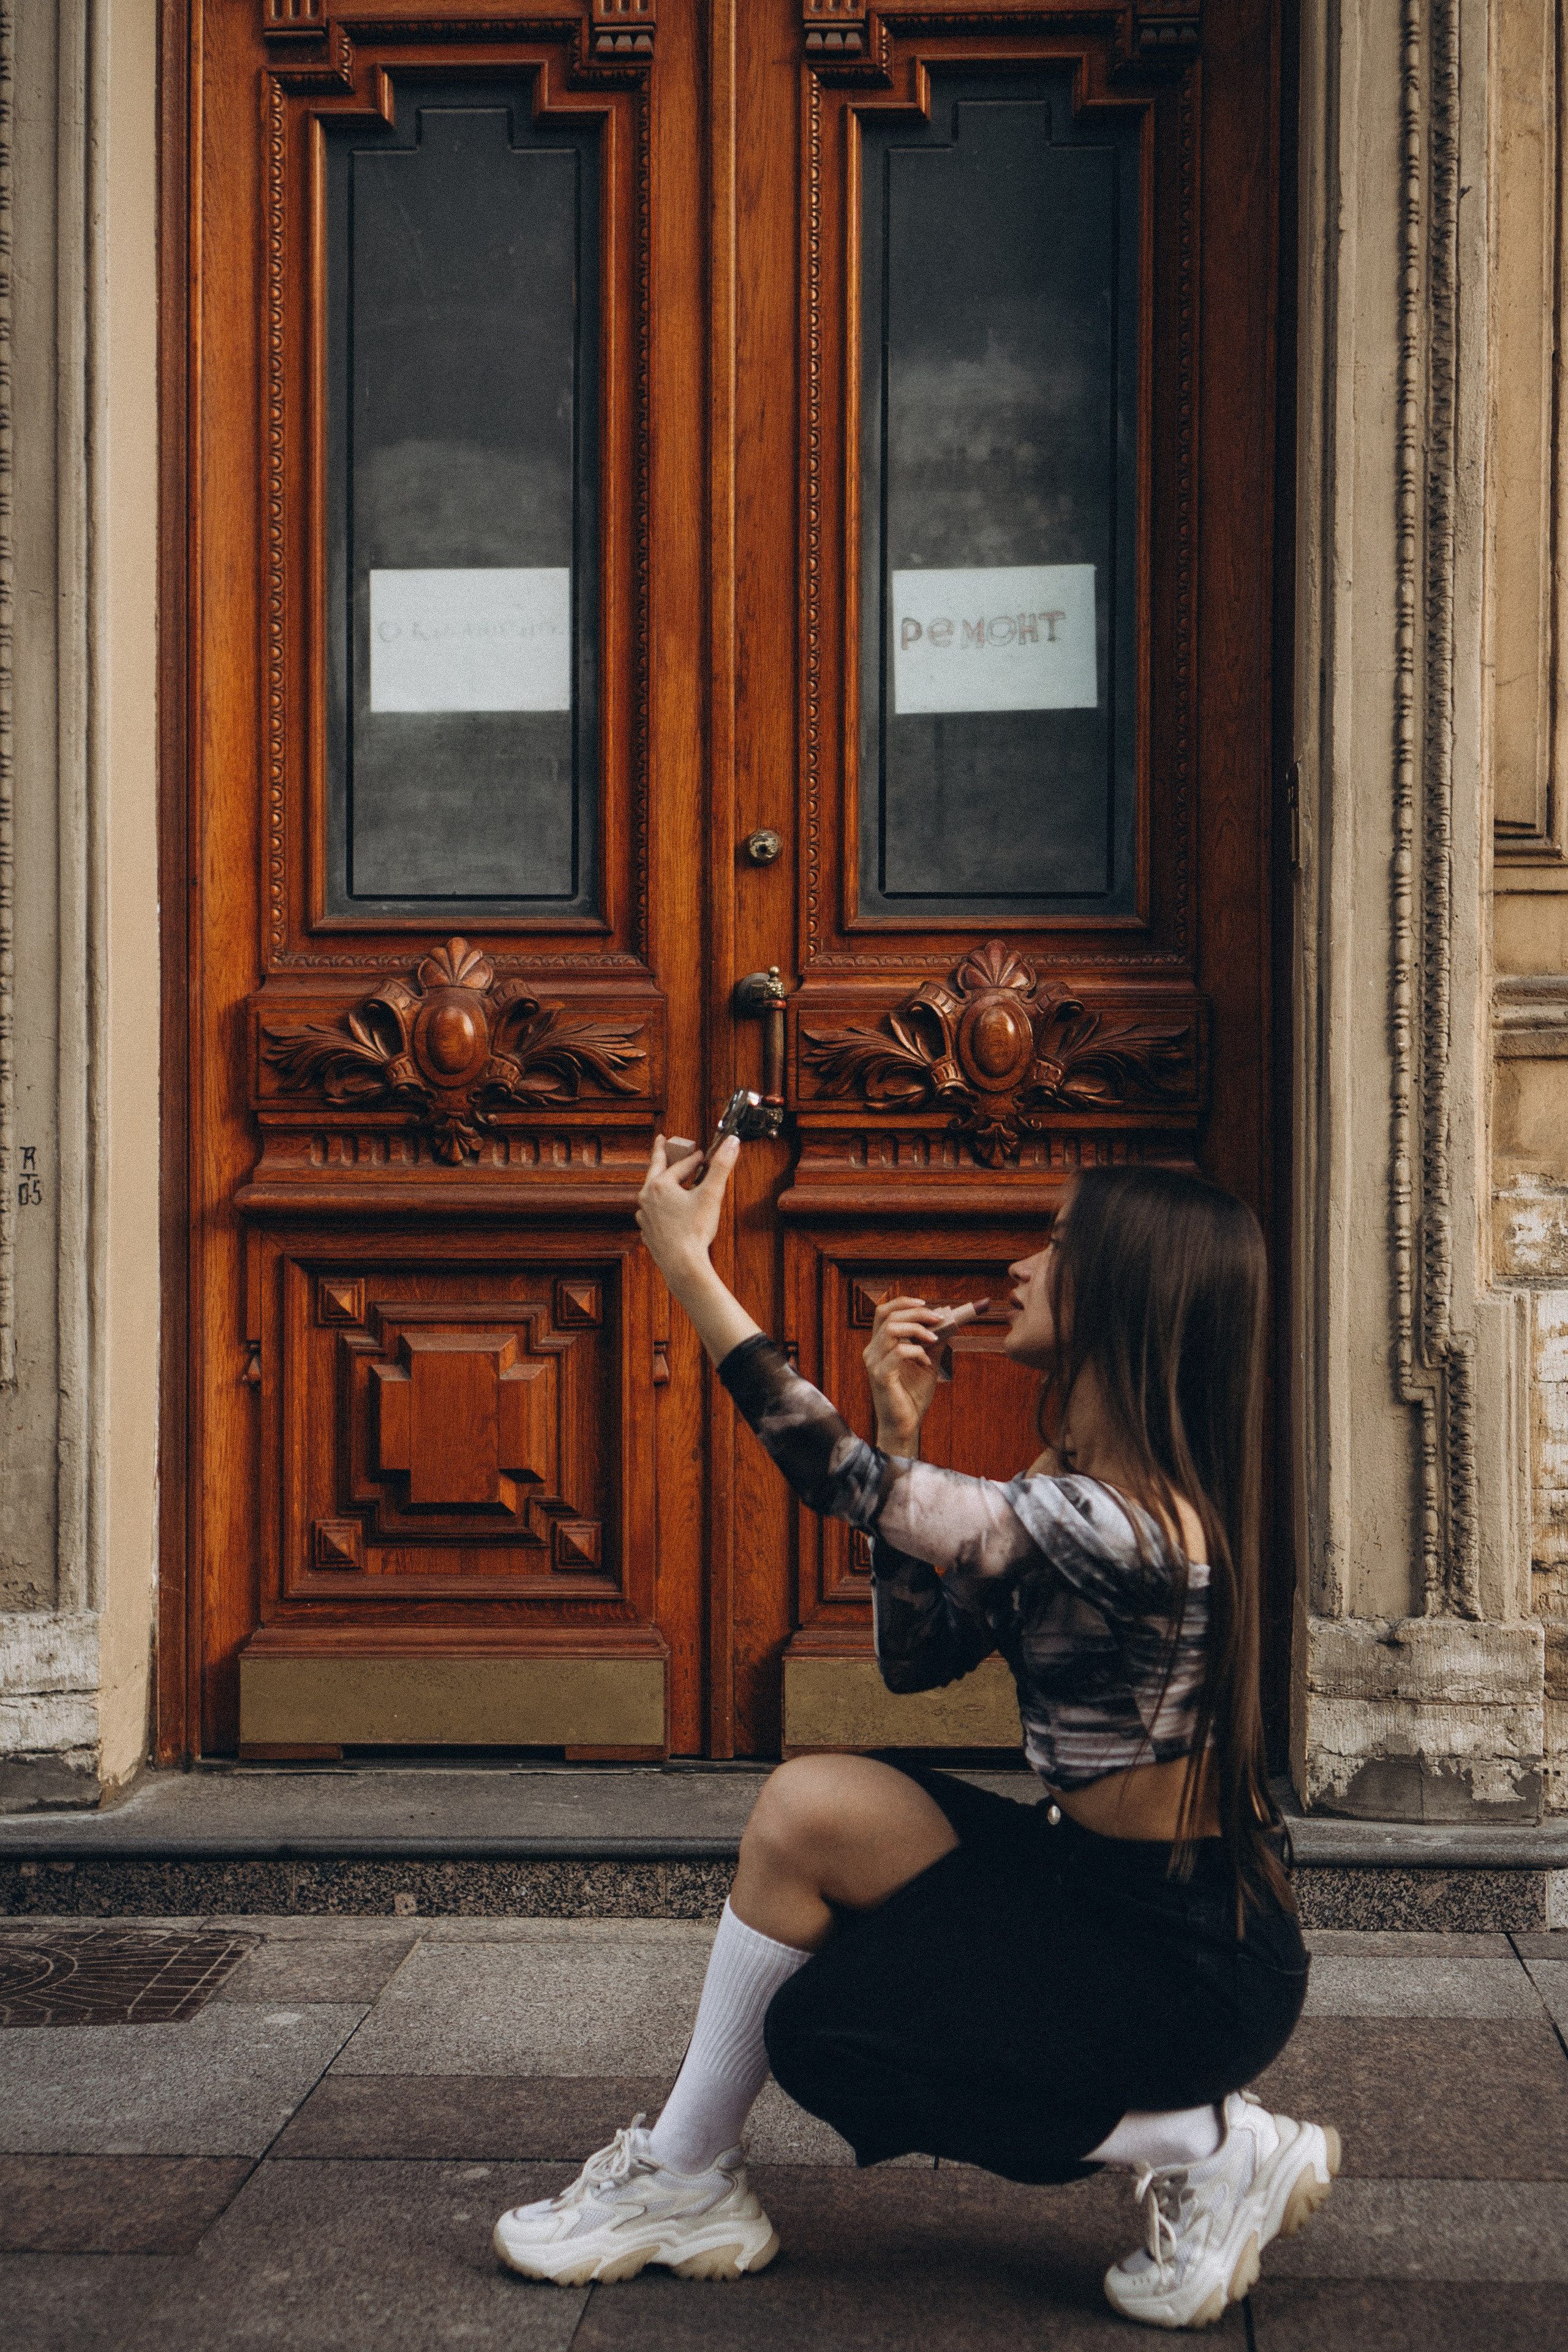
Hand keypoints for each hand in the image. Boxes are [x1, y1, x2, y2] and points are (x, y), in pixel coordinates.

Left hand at [635, 1133, 740, 1288]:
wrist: (682, 1264)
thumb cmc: (695, 1231)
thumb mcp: (711, 1194)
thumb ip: (721, 1166)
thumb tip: (732, 1142)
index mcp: (660, 1185)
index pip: (681, 1165)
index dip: (694, 1158)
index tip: (702, 1154)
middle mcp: (647, 1197)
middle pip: (655, 1170)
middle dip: (661, 1155)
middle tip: (661, 1142)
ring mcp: (645, 1215)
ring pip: (651, 1193)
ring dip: (659, 1183)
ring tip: (663, 1178)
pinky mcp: (647, 1231)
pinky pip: (651, 1213)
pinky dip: (658, 1207)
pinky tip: (664, 1210)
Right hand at [863, 1294, 947, 1452]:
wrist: (905, 1425)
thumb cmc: (912, 1395)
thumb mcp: (928, 1362)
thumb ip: (935, 1341)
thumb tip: (951, 1320)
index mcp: (880, 1345)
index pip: (885, 1312)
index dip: (905, 1302)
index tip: (928, 1304)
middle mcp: (872, 1350)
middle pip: (888, 1314)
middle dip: (916, 1311)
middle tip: (939, 1317)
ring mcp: (874, 1363)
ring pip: (891, 1328)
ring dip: (917, 1328)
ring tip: (934, 1338)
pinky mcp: (881, 1376)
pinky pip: (899, 1352)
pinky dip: (917, 1351)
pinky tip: (927, 1361)